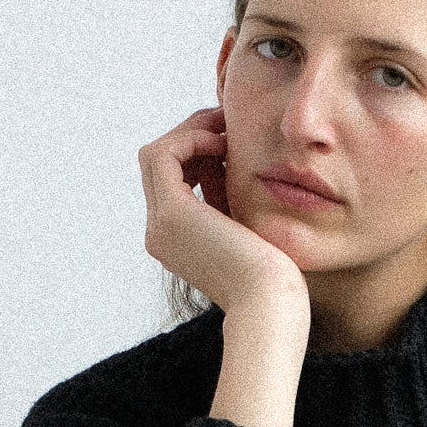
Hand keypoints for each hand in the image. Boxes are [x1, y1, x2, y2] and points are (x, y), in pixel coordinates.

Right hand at [139, 107, 307, 319]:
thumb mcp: (242, 226)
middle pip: (158, 165)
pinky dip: (191, 139)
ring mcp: (160, 226)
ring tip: (225, 129)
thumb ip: (224, 195)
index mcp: (174, 241)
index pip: (170, 180)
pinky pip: (164, 155)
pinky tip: (222, 142)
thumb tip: (220, 155)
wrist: (270, 303)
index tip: (228, 139)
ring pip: (156, 156)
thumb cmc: (270, 274)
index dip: (195, 151)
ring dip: (190, 133)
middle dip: (190, 136)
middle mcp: (159, 234)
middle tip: (225, 122)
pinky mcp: (172, 215)